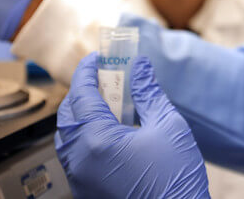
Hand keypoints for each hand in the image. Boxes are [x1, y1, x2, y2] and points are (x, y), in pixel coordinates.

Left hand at [55, 53, 209, 198]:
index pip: (81, 95)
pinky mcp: (87, 193)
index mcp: (97, 141)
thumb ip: (149, 93)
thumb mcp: (168, 126)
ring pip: (67, 139)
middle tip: (102, 80)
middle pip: (68, 116)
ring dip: (81, 117)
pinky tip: (109, 134)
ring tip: (107, 106)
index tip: (96, 58)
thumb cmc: (176, 178)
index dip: (87, 72)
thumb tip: (140, 65)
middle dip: (81, 93)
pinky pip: (75, 159)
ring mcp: (81, 180)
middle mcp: (80, 161)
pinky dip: (84, 140)